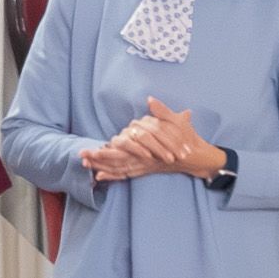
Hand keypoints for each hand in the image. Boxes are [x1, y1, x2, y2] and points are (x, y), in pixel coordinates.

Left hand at [81, 99, 223, 182]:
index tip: (92, 148)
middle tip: (82, 157)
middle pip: (117, 161)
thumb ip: (162, 111)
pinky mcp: (144, 169)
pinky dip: (113, 176)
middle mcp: (144, 160)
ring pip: (119, 168)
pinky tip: (99, 178)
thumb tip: (150, 99)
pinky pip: (126, 174)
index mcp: (149, 148)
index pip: (124, 150)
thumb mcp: (178, 122)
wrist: (196, 157)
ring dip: (102, 167)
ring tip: (85, 164)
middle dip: (99, 159)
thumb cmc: (187, 138)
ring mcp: (143, 166)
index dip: (107, 150)